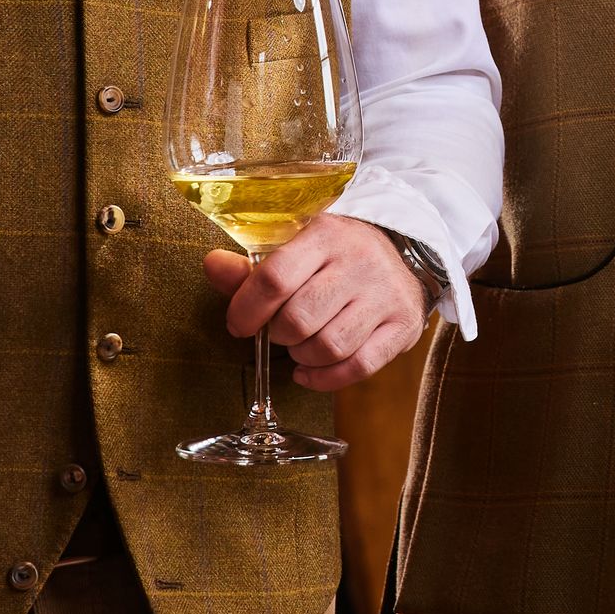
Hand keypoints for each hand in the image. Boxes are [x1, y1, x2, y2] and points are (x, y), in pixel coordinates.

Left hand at [201, 213, 430, 389]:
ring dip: (302, 356)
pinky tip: (309, 370)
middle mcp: (360, 262)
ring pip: (329, 346)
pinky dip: (325, 378)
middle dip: (277, 334)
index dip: (247, 309)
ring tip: (299, 345)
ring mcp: (385, 295)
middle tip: (277, 331)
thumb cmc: (336, 256)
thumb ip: (252, 267)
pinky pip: (358, 367)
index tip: (239, 324)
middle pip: (300, 319)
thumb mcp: (296, 249)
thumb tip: (212, 265)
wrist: (402, 253)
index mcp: (326, 235)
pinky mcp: (402, 326)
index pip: (275, 278)